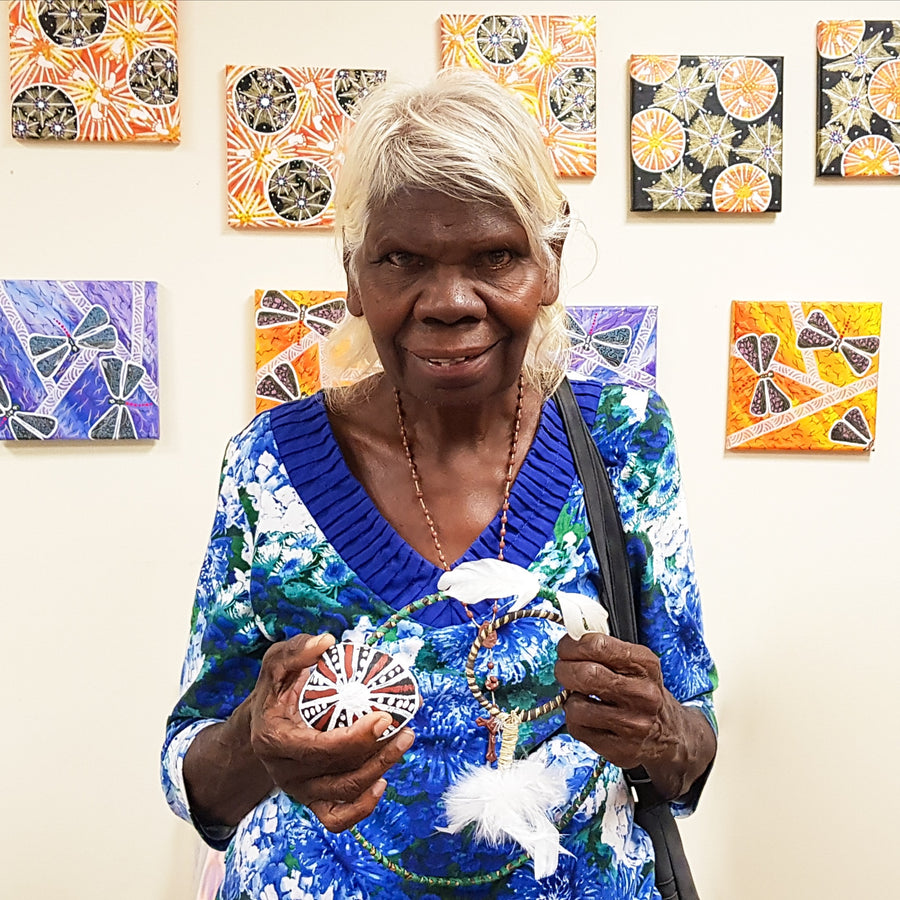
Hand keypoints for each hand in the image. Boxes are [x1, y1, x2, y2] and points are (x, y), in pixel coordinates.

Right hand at [248, 633, 414, 831]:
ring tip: (403, 741)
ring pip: (344, 794)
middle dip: (377, 753)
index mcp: (273, 739)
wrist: (262, 724)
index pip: (319, 749)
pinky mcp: (311, 800)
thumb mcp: (276, 663)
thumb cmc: (274, 691)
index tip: (384, 716)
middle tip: (405, 728)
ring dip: (380, 770)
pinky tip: (382, 782)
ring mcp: (299, 790)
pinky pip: (337, 818)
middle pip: (338, 773)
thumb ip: (297, 650)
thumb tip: (327, 642)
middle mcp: (285, 771)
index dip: (356, 738)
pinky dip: (362, 807)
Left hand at [554, 632, 681, 773]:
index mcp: (645, 665)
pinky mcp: (620, 749)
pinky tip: (589, 717)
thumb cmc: (643, 692)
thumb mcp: (635, 663)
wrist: (670, 734)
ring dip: (569, 699)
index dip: (572, 645)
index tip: (564, 649)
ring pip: (576, 706)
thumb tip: (568, 639)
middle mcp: (643, 694)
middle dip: (564, 670)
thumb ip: (604, 649)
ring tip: (580, 697)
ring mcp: (632, 724)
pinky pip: (578, 729)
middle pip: (586, 675)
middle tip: (563, 670)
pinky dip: (575, 721)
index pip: (598, 645)